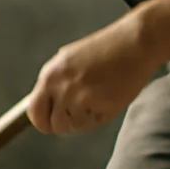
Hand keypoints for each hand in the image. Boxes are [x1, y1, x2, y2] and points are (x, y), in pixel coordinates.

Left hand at [27, 15, 159, 134]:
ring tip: (98, 96)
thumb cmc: (105, 49)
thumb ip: (52, 83)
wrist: (135, 43)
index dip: (44, 121)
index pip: (34, 113)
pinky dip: (101, 115)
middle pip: (54, 125)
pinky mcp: (101, 106)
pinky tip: (108, 96)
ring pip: (76, 126)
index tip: (52, 121)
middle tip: (80, 110)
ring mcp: (82, 99)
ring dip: (86, 118)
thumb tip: (36, 104)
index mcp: (50, 75)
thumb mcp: (68, 59)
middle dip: (65, 123)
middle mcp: (62, 88)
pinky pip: (95, 123)